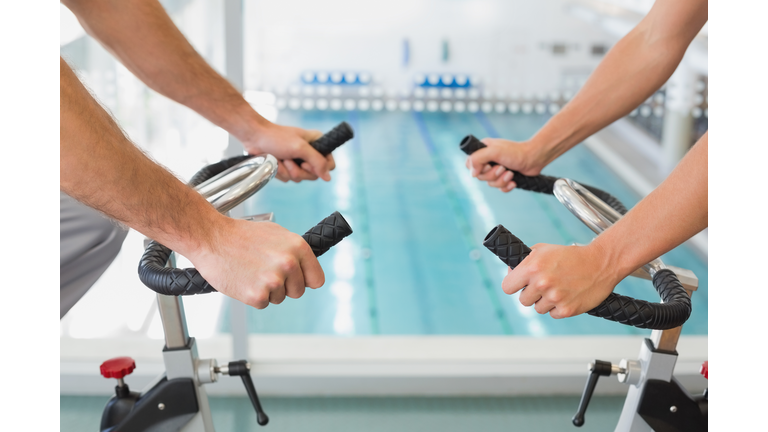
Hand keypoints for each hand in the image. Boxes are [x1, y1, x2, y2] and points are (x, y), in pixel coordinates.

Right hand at [187, 218, 324, 308]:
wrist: (211, 237)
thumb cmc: (240, 235)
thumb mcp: (275, 233)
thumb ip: (294, 251)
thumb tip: (306, 265)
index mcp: (297, 247)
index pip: (316, 279)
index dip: (305, 281)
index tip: (298, 281)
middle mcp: (289, 264)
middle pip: (298, 292)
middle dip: (284, 286)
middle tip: (265, 273)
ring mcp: (273, 281)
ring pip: (280, 298)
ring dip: (267, 291)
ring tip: (251, 272)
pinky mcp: (257, 295)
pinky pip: (262, 303)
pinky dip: (252, 296)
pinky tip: (244, 280)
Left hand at [242, 123, 335, 182]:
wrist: (255, 137)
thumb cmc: (276, 137)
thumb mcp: (300, 148)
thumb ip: (317, 162)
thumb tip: (328, 178)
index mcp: (317, 143)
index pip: (329, 164)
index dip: (319, 168)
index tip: (305, 163)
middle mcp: (310, 152)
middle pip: (314, 174)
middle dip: (299, 170)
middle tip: (289, 160)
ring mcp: (298, 161)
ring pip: (300, 177)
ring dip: (288, 171)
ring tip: (281, 159)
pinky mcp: (288, 167)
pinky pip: (289, 178)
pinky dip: (281, 172)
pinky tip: (275, 162)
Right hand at [465, 138, 540, 192]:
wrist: (534, 159)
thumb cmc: (515, 152)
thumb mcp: (494, 152)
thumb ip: (478, 159)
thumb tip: (472, 174)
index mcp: (483, 151)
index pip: (469, 163)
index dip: (477, 169)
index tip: (487, 166)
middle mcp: (488, 160)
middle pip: (480, 176)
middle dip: (492, 175)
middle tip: (503, 168)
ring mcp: (496, 170)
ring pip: (490, 184)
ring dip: (501, 180)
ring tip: (510, 173)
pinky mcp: (505, 178)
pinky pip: (500, 188)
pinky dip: (507, 186)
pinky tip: (514, 181)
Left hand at [501, 243, 622, 318]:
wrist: (600, 262)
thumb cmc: (572, 255)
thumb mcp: (544, 249)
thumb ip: (525, 260)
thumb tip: (511, 272)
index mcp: (532, 267)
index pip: (507, 287)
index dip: (513, 285)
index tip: (519, 285)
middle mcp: (542, 283)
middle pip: (523, 300)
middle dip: (531, 294)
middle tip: (544, 286)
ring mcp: (554, 297)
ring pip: (538, 309)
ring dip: (545, 302)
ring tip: (558, 289)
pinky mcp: (567, 309)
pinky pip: (553, 314)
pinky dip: (559, 307)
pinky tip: (567, 295)